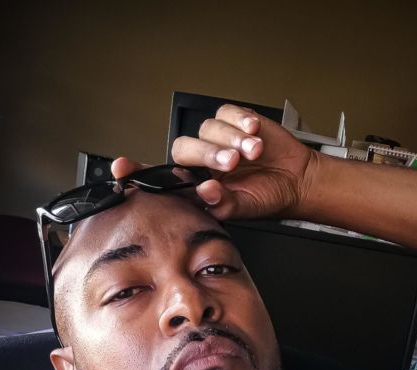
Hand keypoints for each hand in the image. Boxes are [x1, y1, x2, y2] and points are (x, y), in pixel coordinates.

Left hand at [112, 105, 318, 221]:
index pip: (161, 177)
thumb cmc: (266, 198)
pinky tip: (255, 134)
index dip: (138, 172)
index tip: (120, 169)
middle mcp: (201, 162)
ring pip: (207, 128)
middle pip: (185, 148)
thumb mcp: (244, 209)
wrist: (295, 180)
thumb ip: (223, 203)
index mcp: (196, 185)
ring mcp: (216, 140)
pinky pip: (227, 113)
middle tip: (233, 164)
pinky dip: (241, 122)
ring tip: (254, 153)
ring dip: (232, 140)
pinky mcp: (234, 121)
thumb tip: (206, 191)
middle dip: (209, 154)